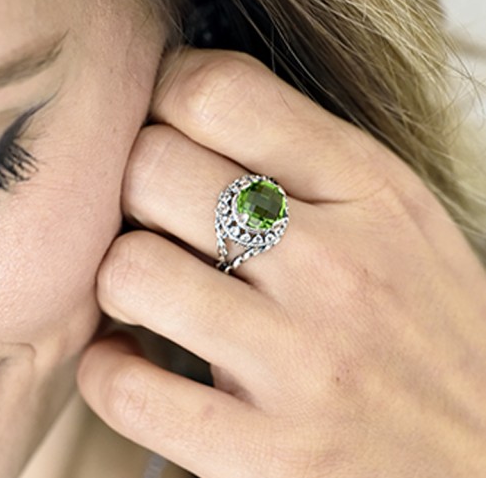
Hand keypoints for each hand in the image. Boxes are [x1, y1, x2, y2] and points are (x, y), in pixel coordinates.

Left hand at [78, 49, 485, 476]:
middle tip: (149, 212)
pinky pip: (125, 388)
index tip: (161, 122)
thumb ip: (300, 154)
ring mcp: (300, 365)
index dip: (163, 95)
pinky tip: (135, 358)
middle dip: (130, 183)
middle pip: (152, 168)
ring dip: (115, 276)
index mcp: (367, 189)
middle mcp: (334, 267)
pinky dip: (106, 368)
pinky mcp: (264, 457)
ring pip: (128, 269)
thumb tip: (189, 105)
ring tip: (143, 289)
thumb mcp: (394, 213)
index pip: (218, 92)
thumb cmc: (426, 324)